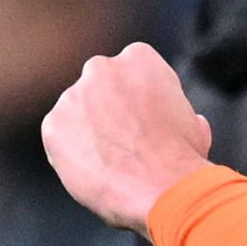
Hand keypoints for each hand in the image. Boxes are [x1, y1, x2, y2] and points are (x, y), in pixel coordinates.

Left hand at [41, 43, 215, 233]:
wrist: (162, 187)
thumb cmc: (182, 157)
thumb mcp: (193, 125)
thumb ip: (175, 112)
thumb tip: (189, 122)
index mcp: (138, 58)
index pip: (130, 71)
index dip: (138, 100)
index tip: (144, 121)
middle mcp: (101, 68)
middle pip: (99, 88)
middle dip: (107, 110)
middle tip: (123, 142)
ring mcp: (73, 95)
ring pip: (76, 113)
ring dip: (88, 131)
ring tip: (110, 163)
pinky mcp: (53, 125)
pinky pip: (59, 138)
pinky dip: (70, 154)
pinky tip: (95, 172)